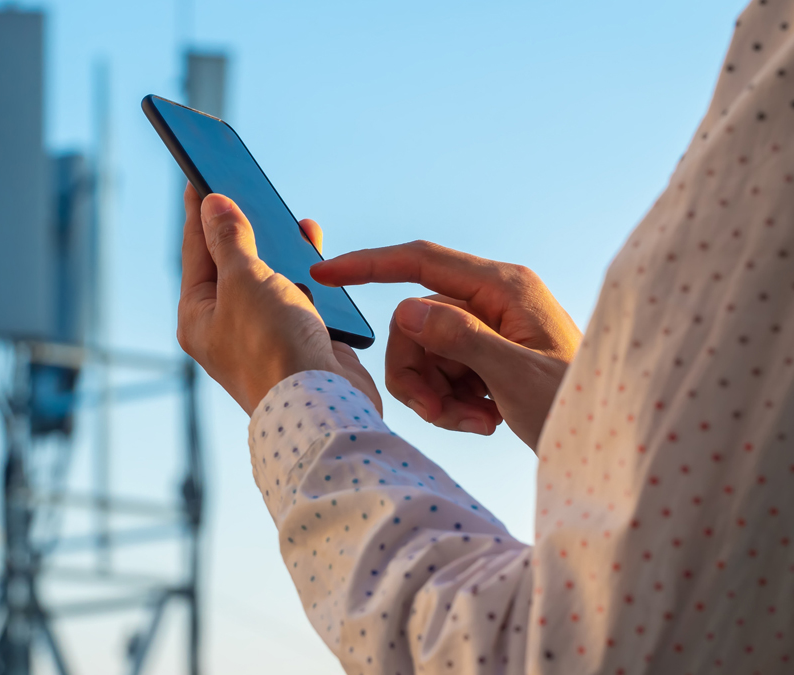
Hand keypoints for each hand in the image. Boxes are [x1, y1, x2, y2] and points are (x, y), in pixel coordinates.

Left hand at [177, 184, 380, 414]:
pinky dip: (307, 272)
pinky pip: (299, 295)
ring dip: (280, 247)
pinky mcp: (298, 340)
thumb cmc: (272, 346)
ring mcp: (263, 334)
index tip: (199, 173)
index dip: (199, 210)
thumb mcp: (244, 281)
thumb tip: (212, 205)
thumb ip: (229, 240)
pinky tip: (314, 252)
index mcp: (198, 315)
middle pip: (231, 263)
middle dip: (243, 225)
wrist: (322, 404)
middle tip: (244, 185)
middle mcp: (226, 326)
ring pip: (269, 278)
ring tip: (288, 218)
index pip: (195, 250)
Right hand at [310, 241, 579, 450]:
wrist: (608, 447)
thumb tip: (407, 311)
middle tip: (440, 414)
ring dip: (435, 394)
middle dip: (417, 372)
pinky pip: (440, 371)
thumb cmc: (578, 408)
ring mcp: (489, 328)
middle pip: (414, 321)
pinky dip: (450, 402)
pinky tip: (484, 420)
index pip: (422, 261)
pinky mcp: (486, 355)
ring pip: (423, 351)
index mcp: (505, 288)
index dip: (369, 265)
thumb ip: (462, 340)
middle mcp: (494, 299)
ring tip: (473, 422)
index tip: (325, 274)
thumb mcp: (518, 378)